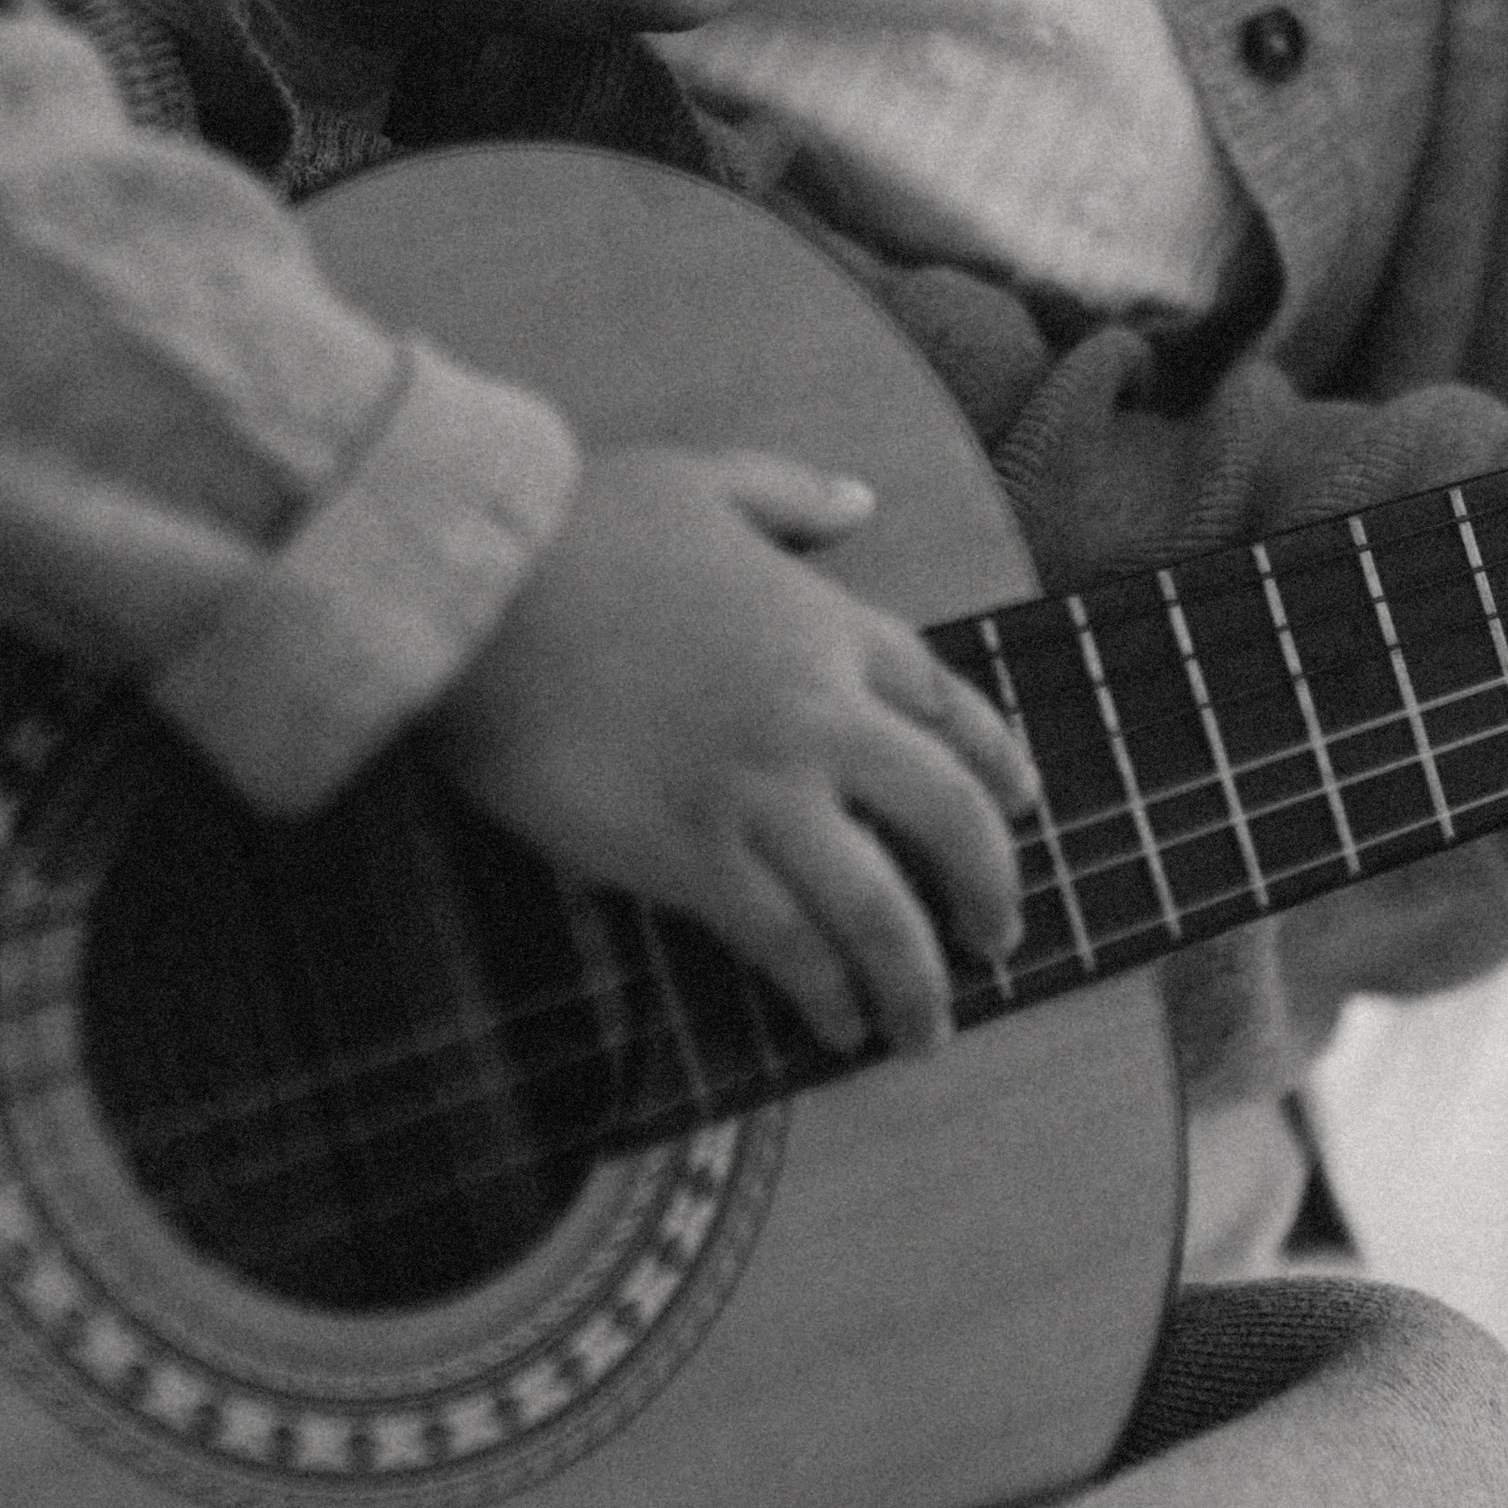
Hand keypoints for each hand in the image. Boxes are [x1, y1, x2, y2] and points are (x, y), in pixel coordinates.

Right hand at [430, 446, 1036, 1054]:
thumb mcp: (704, 479)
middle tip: (998, 939)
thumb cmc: (581, 528)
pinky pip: (785, 942)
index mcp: (832, 624)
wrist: (485, 591)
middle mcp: (820, 714)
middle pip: (948, 815)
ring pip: (879, 906)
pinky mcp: (691, 856)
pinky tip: (835, 1022)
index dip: (997, 761)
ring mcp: (761, 791)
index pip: (949, 704)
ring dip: (917, 979)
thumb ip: (792, 494)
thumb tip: (859, 500)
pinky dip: (822, 990)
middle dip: (988, 887)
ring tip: (927, 1028)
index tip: (1022, 804)